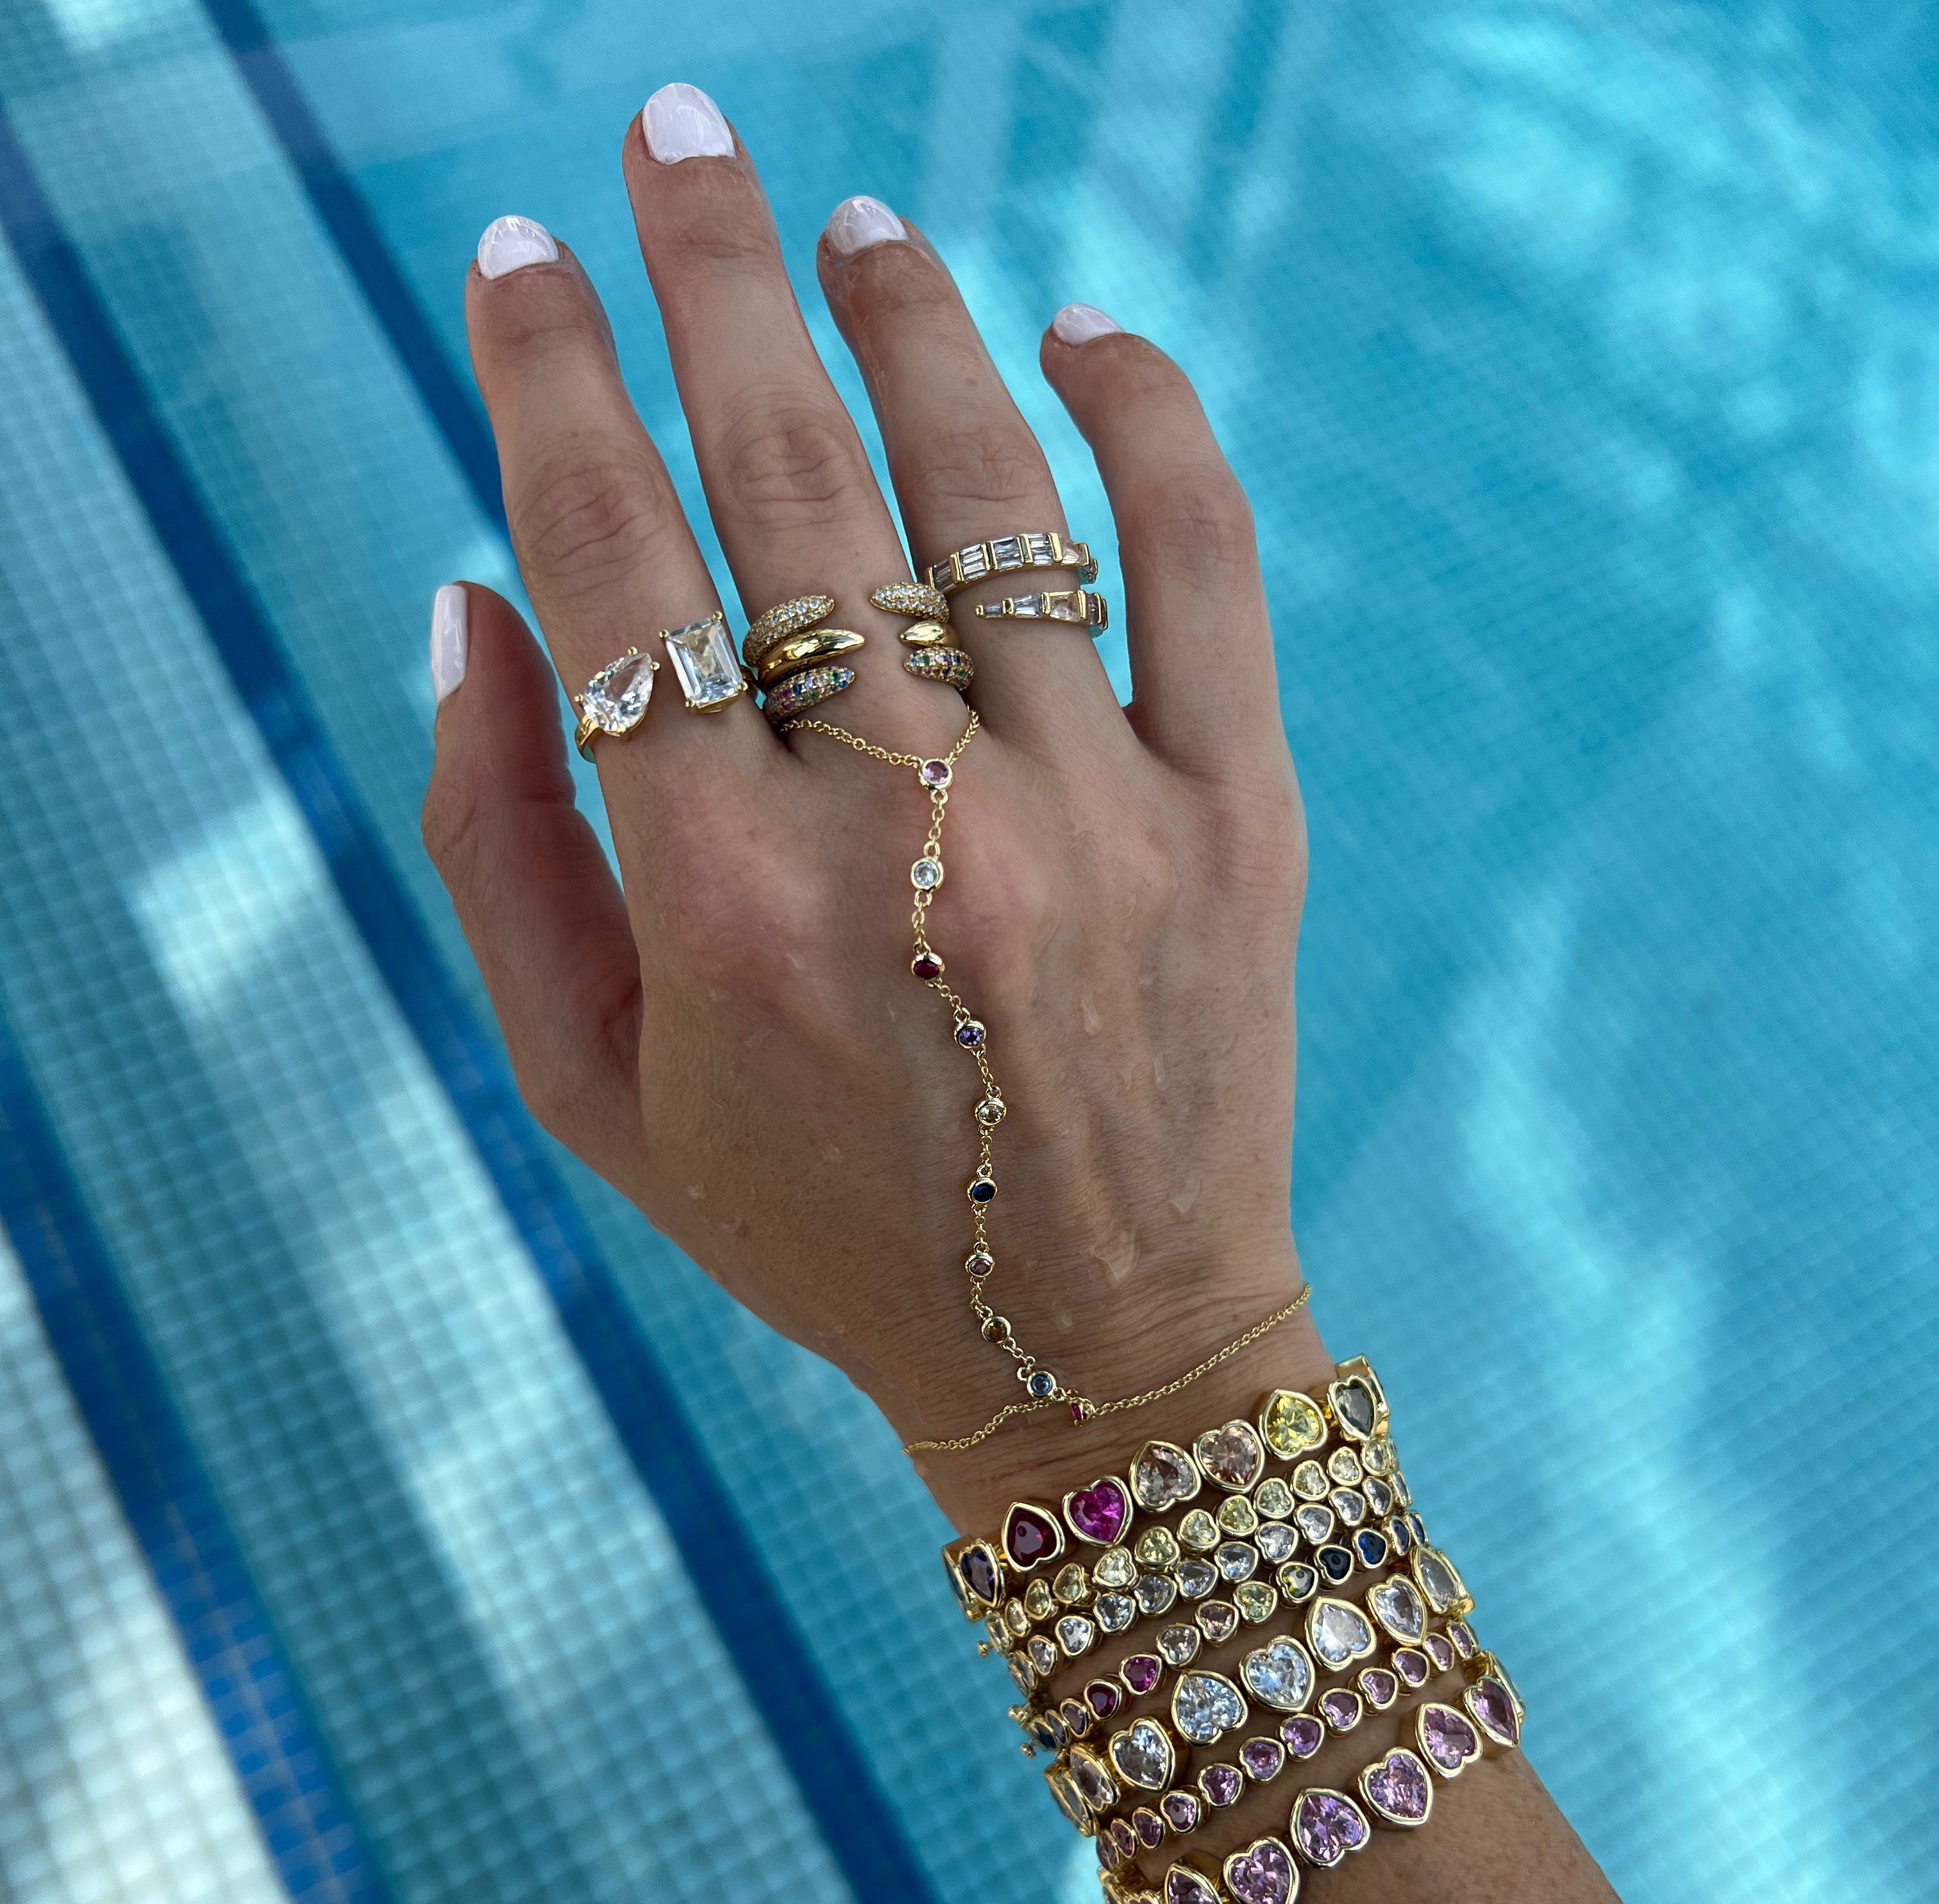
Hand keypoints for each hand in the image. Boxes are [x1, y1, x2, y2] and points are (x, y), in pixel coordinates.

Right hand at [422, 90, 1321, 1526]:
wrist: (1089, 1353)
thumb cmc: (820, 1224)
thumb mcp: (595, 1089)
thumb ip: (499, 850)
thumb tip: (474, 596)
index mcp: (727, 903)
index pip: (614, 566)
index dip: (549, 384)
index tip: (519, 261)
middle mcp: (910, 835)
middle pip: (791, 482)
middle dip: (712, 279)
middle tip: (678, 144)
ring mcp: (1094, 816)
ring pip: (991, 494)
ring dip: (910, 327)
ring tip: (855, 230)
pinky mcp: (1240, 823)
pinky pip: (1205, 569)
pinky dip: (1151, 425)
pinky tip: (1088, 336)